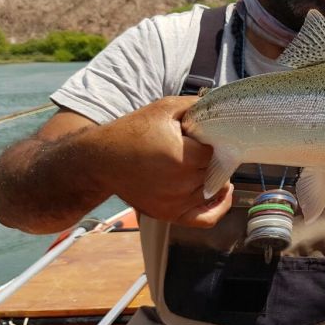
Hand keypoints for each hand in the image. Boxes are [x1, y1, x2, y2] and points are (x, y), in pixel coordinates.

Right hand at [94, 96, 232, 226]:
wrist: (101, 160)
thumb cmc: (132, 132)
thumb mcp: (164, 108)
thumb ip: (197, 105)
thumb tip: (223, 106)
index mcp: (182, 157)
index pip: (217, 150)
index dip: (215, 141)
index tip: (205, 137)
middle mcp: (181, 183)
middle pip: (216, 170)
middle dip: (213, 158)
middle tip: (201, 148)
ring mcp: (176, 202)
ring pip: (212, 190)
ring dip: (213, 177)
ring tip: (201, 164)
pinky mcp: (169, 214)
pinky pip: (205, 218)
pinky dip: (218, 207)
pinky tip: (222, 193)